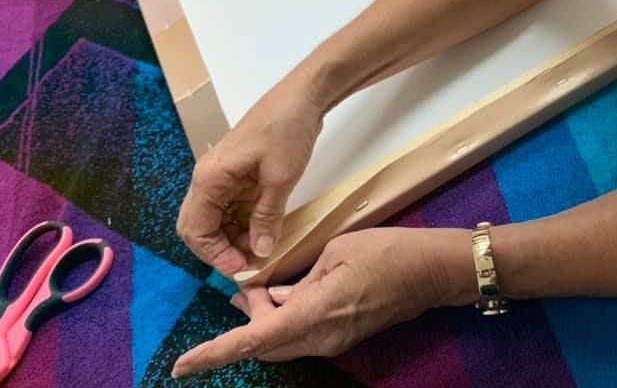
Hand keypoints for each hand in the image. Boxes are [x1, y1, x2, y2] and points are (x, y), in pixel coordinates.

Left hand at [170, 227, 476, 376]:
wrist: (433, 272)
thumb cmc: (388, 252)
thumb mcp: (336, 252)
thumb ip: (299, 279)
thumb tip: (275, 298)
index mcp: (316, 314)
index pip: (254, 340)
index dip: (215, 354)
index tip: (183, 365)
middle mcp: (322, 338)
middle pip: (265, 344)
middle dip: (245, 323)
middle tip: (244, 288)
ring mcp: (334, 341)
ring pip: (282, 341)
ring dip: (264, 320)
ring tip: (260, 288)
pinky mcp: (343, 336)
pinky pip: (301, 335)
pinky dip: (284, 319)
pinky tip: (285, 294)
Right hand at [176, 78, 323, 275]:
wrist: (302, 97)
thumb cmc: (286, 131)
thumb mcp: (280, 178)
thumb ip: (266, 217)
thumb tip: (259, 252)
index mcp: (209, 179)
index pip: (195, 230)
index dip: (215, 255)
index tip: (242, 267)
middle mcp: (209, 179)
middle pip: (199, 227)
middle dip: (220, 249)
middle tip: (248, 263)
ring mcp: (223, 176)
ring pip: (216, 219)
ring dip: (233, 238)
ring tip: (260, 250)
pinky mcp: (239, 175)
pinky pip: (232, 207)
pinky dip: (243, 223)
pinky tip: (264, 232)